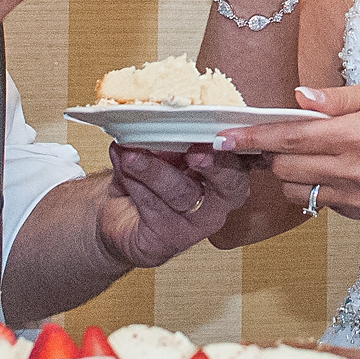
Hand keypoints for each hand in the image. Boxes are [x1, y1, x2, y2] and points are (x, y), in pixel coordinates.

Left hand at [99, 146, 251, 267]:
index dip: (236, 148)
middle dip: (214, 166)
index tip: (221, 135)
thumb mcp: (161, 151)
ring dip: (155, 170)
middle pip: (229, 184)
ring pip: (183, 193)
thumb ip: (163, 137)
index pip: (242, 160)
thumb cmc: (148, 180)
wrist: (117, 217)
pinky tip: (124, 168)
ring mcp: (195, 225)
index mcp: (226, 173)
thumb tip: (155, 118)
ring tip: (133, 155)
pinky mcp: (168, 240)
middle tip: (195, 153)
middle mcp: (218, 201)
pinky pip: (154, 208)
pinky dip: (136, 184)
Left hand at [214, 85, 359, 218]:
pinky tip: (326, 168)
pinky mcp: (356, 212)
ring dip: (286, 171)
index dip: (254, 138)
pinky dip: (310, 184)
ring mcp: (353, 195)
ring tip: (299, 153)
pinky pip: (316, 201)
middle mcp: (351, 169)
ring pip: (294, 189)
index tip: (226, 137)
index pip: (290, 139)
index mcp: (354, 136)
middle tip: (266, 140)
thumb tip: (298, 97)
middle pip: (284, 167)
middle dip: (268, 153)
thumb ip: (335, 98)